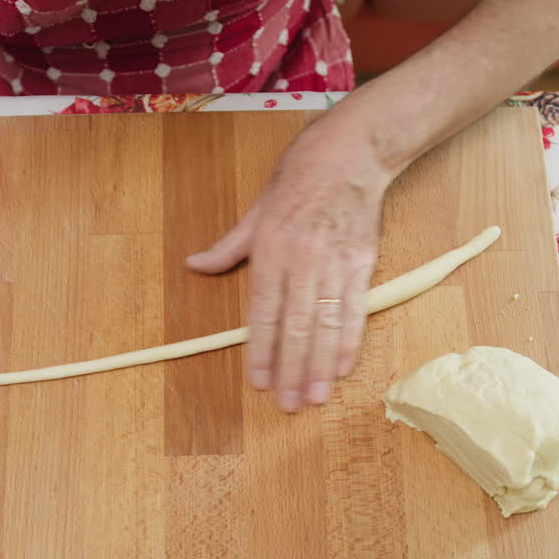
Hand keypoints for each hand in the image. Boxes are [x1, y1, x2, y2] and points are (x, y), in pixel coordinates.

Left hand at [186, 123, 388, 411]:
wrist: (351, 153)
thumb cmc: (299, 177)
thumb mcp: (256, 208)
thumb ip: (229, 246)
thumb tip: (195, 265)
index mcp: (271, 249)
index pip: (263, 311)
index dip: (261, 349)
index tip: (258, 381)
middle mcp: (303, 260)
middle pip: (296, 326)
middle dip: (291, 369)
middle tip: (287, 405)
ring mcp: (336, 262)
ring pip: (326, 323)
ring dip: (320, 364)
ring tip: (314, 397)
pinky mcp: (364, 262)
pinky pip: (356, 307)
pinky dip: (350, 339)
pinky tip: (342, 367)